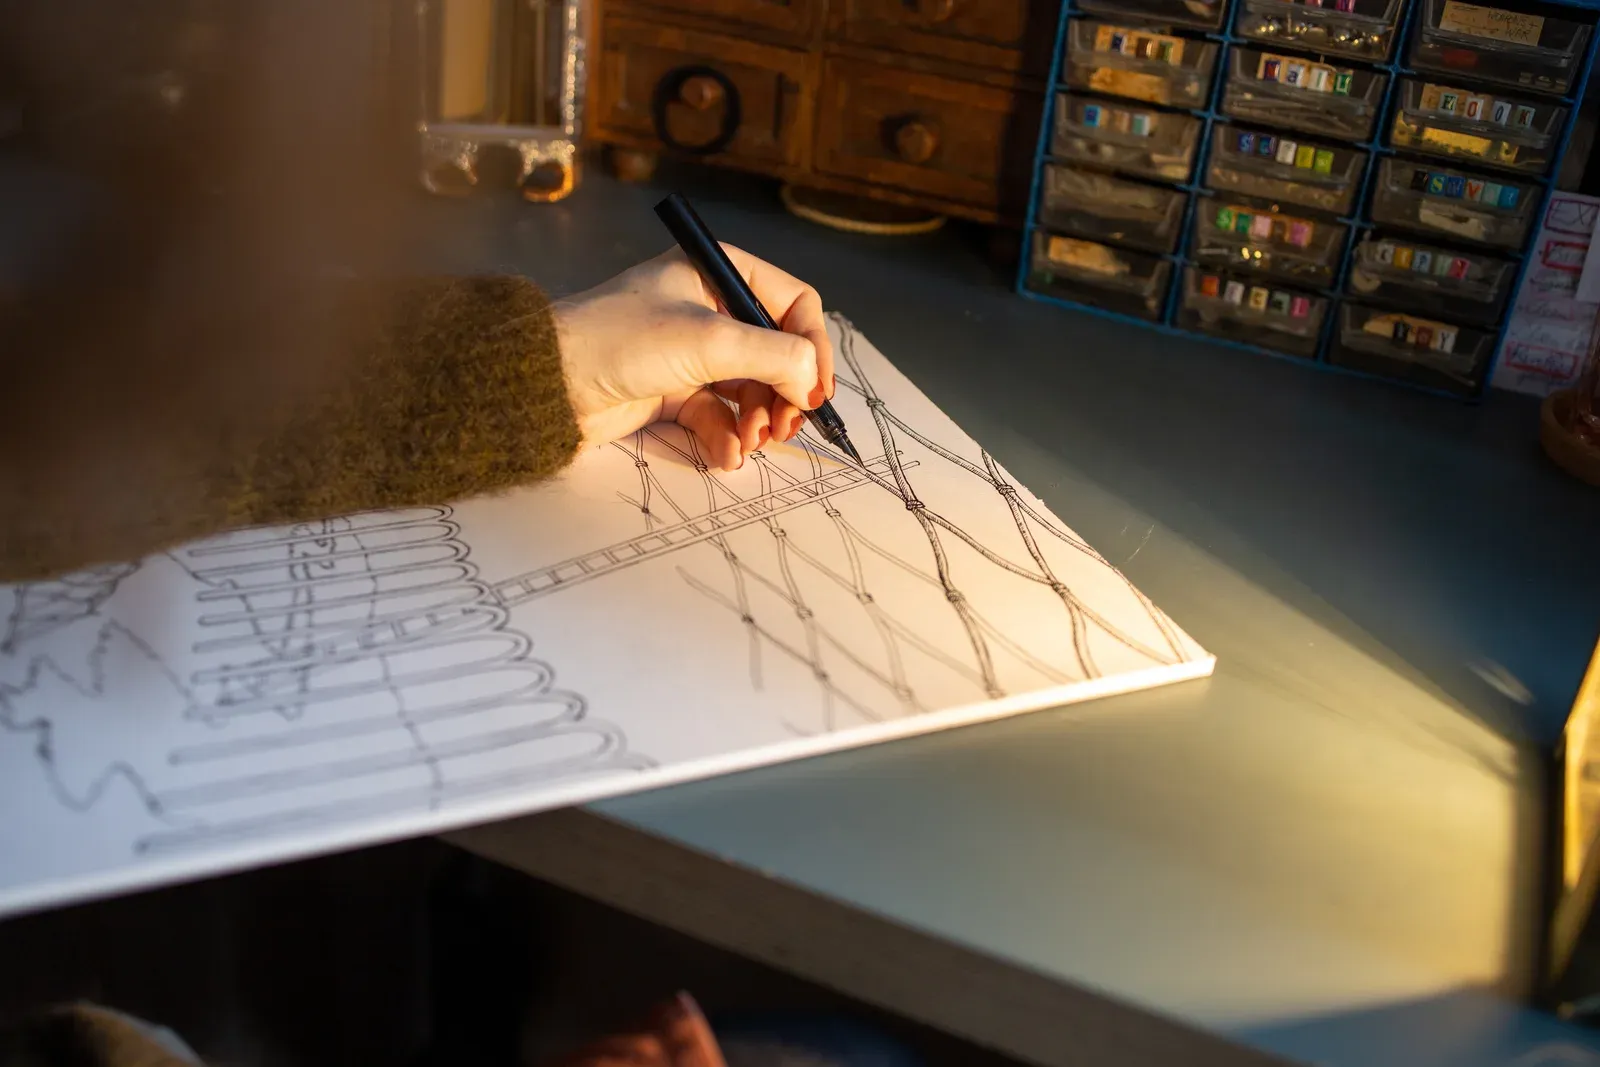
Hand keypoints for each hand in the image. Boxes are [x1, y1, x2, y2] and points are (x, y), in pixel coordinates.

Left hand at [553, 244, 833, 470]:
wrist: (549, 384)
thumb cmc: (621, 340)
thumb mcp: (709, 340)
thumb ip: (775, 356)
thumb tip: (811, 382)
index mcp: (717, 273)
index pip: (792, 304)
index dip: (812, 347)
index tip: (815, 390)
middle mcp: (708, 308)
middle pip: (776, 353)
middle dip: (784, 393)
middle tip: (785, 427)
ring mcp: (691, 352)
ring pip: (750, 389)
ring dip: (759, 421)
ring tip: (752, 442)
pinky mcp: (672, 391)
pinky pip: (719, 415)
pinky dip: (728, 437)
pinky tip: (727, 455)